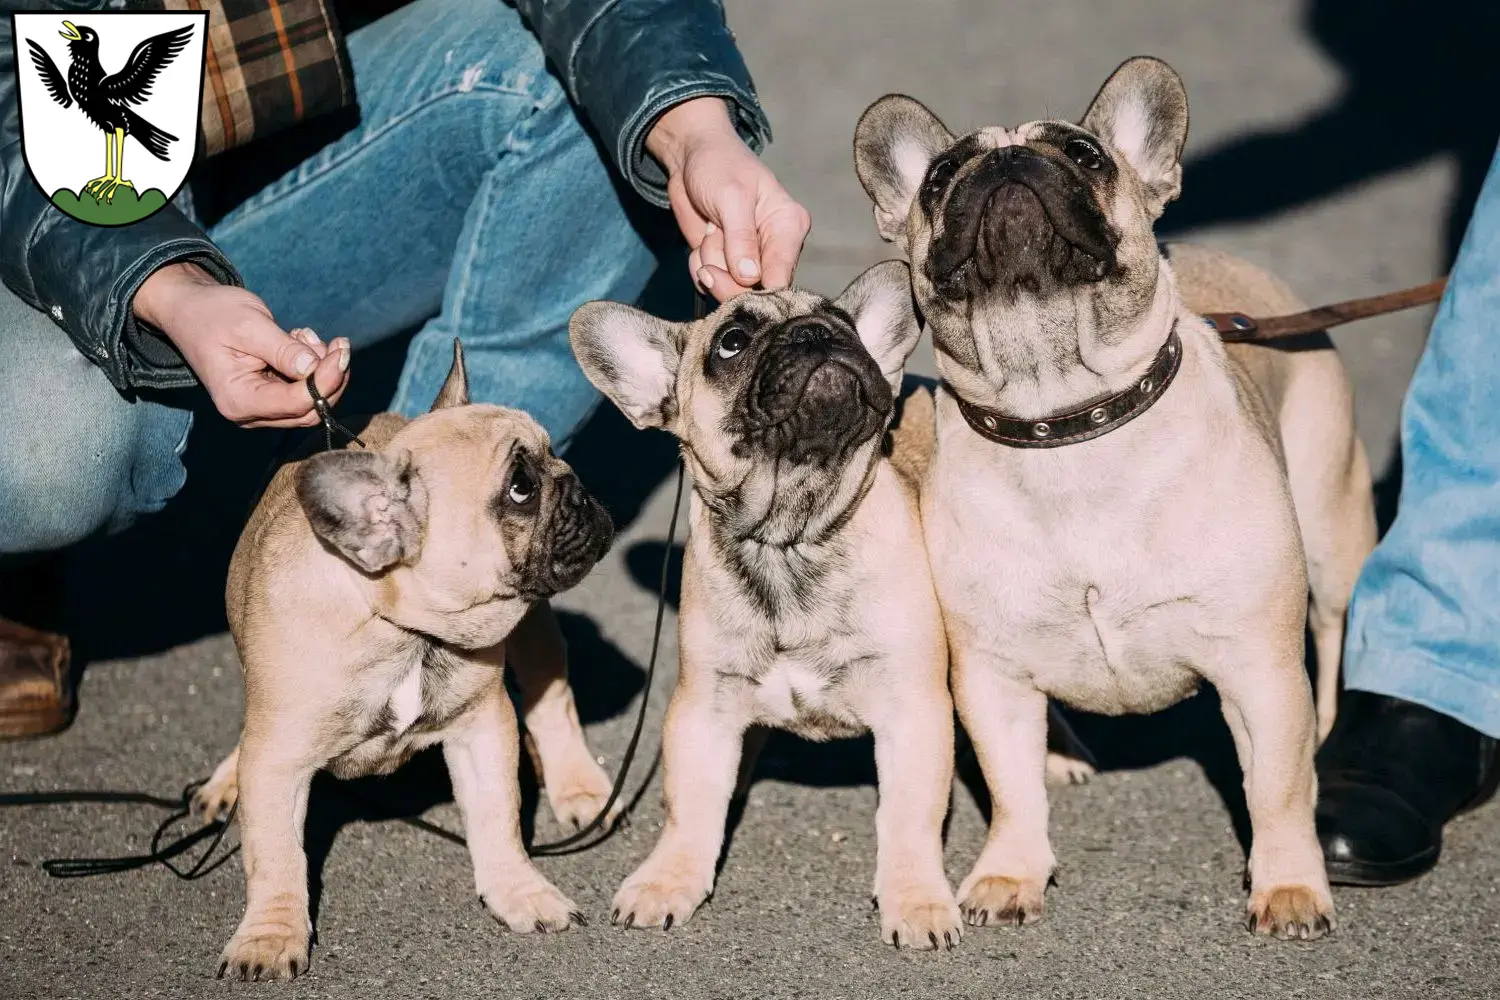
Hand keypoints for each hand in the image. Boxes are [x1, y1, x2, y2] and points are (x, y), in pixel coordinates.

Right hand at [133, 262, 349, 428]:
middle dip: (330, 378)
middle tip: (336, 343)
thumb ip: (283, 350)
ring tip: (304, 335)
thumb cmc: (213, 314)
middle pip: (310, 411)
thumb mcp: (249, 325)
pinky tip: (299, 341)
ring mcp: (260, 409)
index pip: (298, 403)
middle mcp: (249, 413)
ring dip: (322, 371)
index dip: (326, 380)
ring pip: (312, 403)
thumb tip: (316, 367)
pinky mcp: (269, 398)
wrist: (190, 310)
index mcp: (239, 400)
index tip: (342, 350)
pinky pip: (304, 392)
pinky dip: (312, 369)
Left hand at [647, 97, 810, 301]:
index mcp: (789, 227)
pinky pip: (710, 283)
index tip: (733, 276)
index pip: (782, 276)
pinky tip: (702, 241)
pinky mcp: (725, 263)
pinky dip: (699, 265)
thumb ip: (741, 238)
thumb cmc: (719, 165)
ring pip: (728, 288)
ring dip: (710, 263)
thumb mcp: (731, 197)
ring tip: (711, 230)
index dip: (759, 288)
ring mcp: (749, 258)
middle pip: (756, 292)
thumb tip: (750, 278)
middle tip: (709, 248)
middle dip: (727, 276)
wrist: (690, 157)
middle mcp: (774, 248)